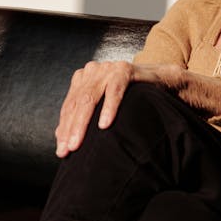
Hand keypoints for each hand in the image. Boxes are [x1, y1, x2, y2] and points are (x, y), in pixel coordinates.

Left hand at [55, 62, 183, 157]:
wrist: (160, 82)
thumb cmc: (131, 99)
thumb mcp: (103, 108)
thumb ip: (83, 118)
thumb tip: (60, 138)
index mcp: (84, 78)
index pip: (69, 106)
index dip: (63, 128)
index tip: (61, 151)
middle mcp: (92, 71)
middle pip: (76, 102)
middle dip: (70, 128)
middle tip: (67, 150)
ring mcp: (108, 68)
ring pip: (90, 97)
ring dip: (82, 122)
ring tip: (77, 143)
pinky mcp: (125, 69)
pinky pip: (115, 89)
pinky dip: (109, 108)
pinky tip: (104, 125)